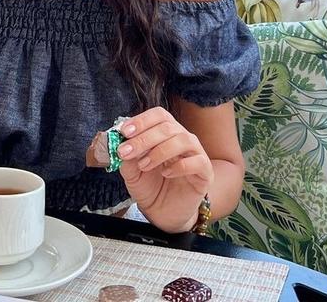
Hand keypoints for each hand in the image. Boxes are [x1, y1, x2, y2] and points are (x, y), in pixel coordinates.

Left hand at [116, 107, 213, 231]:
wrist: (162, 212)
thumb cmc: (149, 186)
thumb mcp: (131, 172)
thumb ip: (127, 157)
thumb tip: (121, 143)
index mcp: (165, 132)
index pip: (158, 115)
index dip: (142, 120)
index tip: (124, 131)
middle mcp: (182, 138)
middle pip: (168, 127)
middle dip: (144, 138)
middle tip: (126, 152)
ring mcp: (196, 154)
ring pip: (184, 140)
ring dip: (160, 151)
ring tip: (144, 165)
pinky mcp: (205, 172)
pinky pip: (198, 161)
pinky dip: (180, 166)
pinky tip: (166, 173)